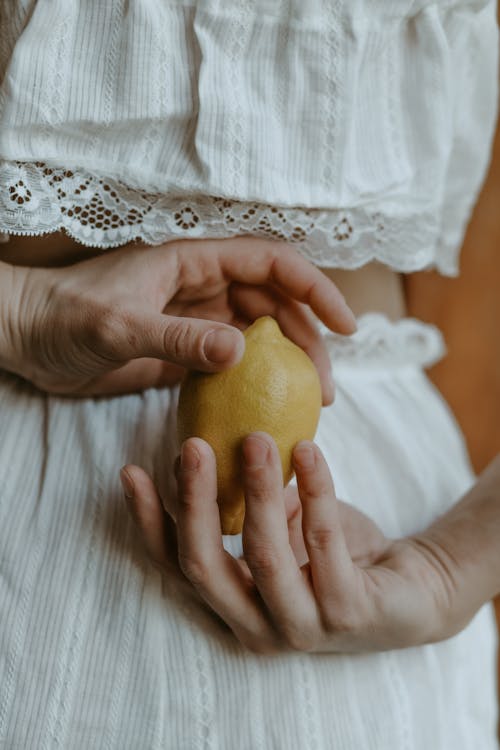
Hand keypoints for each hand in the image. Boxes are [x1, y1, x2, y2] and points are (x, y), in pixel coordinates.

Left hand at [3, 237, 355, 396]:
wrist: (27, 338)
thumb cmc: (65, 316)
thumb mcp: (120, 325)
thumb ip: (178, 337)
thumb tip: (242, 350)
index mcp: (195, 261)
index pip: (271, 263)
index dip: (314, 288)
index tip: (345, 324)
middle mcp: (203, 287)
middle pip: (275, 304)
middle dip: (309, 339)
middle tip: (325, 387)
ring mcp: (196, 321)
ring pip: (259, 337)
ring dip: (288, 365)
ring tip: (309, 403)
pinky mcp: (185, 352)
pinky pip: (233, 365)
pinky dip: (256, 383)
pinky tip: (270, 409)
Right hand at [121, 433, 470, 653]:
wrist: (411, 587)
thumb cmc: (334, 552)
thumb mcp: (282, 524)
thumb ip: (246, 504)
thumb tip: (213, 445)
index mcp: (233, 604)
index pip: (174, 566)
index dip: (149, 520)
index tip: (131, 469)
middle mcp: (256, 626)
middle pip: (204, 566)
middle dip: (194, 500)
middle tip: (193, 444)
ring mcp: (302, 626)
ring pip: (262, 555)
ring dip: (257, 490)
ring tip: (257, 438)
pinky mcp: (349, 615)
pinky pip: (324, 545)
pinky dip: (315, 492)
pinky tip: (309, 451)